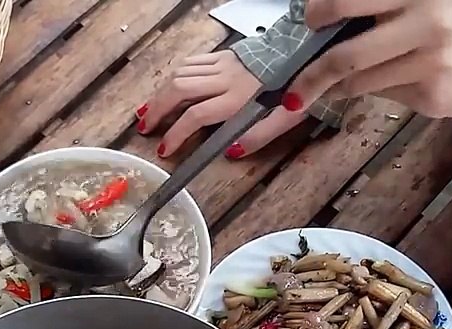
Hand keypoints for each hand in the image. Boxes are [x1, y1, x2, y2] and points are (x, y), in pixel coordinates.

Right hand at [138, 50, 304, 158]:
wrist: (306, 53)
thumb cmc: (296, 90)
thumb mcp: (285, 120)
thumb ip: (257, 137)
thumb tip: (229, 152)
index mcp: (238, 99)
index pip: (196, 116)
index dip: (176, 133)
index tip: (164, 148)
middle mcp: (225, 79)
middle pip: (179, 90)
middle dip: (158, 110)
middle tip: (145, 127)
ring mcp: (223, 65)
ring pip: (180, 74)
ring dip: (161, 92)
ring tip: (148, 110)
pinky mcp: (224, 56)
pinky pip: (191, 63)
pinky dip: (174, 76)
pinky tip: (168, 87)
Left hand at [284, 0, 451, 117]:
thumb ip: (392, 6)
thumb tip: (332, 21)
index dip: (320, 12)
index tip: (310, 22)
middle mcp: (426, 23)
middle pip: (346, 55)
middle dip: (311, 77)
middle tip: (295, 89)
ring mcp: (430, 65)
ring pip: (363, 82)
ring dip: (347, 85)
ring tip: (356, 78)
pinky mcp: (434, 98)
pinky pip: (389, 97)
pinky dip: (384, 91)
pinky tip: (409, 80)